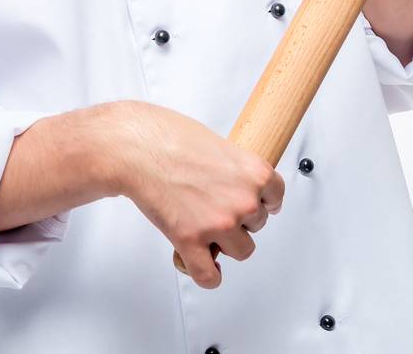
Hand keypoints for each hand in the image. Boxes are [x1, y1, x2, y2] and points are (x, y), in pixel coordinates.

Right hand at [109, 101, 282, 288]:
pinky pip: (209, 275)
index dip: (262, 200)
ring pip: (241, 251)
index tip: (254, 202)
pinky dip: (207, 274)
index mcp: (254, 174)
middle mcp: (243, 201)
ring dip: (226, 244)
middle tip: (214, 206)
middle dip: (239, 219)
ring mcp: (218, 224)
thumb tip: (234, 182)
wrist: (135, 148)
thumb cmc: (167, 137)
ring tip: (207, 229)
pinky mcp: (191, 241)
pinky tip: (201, 263)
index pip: (276, 197)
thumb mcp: (216, 143)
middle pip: (258, 225)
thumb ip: (234, 168)